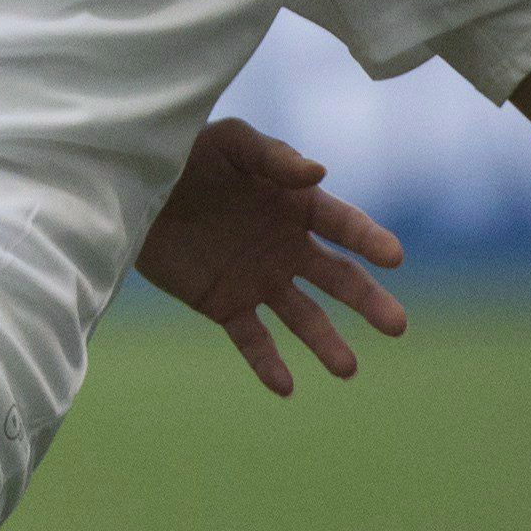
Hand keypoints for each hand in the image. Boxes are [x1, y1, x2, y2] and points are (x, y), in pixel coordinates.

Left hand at [137, 116, 407, 396]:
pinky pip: (253, 339)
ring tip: (348, 369)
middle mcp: (287, 247)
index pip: (343, 225)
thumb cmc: (189, 154)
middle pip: (338, 279)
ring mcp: (258, 279)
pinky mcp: (225, 303)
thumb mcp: (230, 143)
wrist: (134, 187)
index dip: (369, 239)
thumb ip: (274, 157)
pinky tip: (285, 386)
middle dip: (368, 301)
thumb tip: (319, 173)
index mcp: (297, 205)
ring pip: (303, 316)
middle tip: (397, 325)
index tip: (394, 257)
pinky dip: (268, 363)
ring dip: (326, 342)